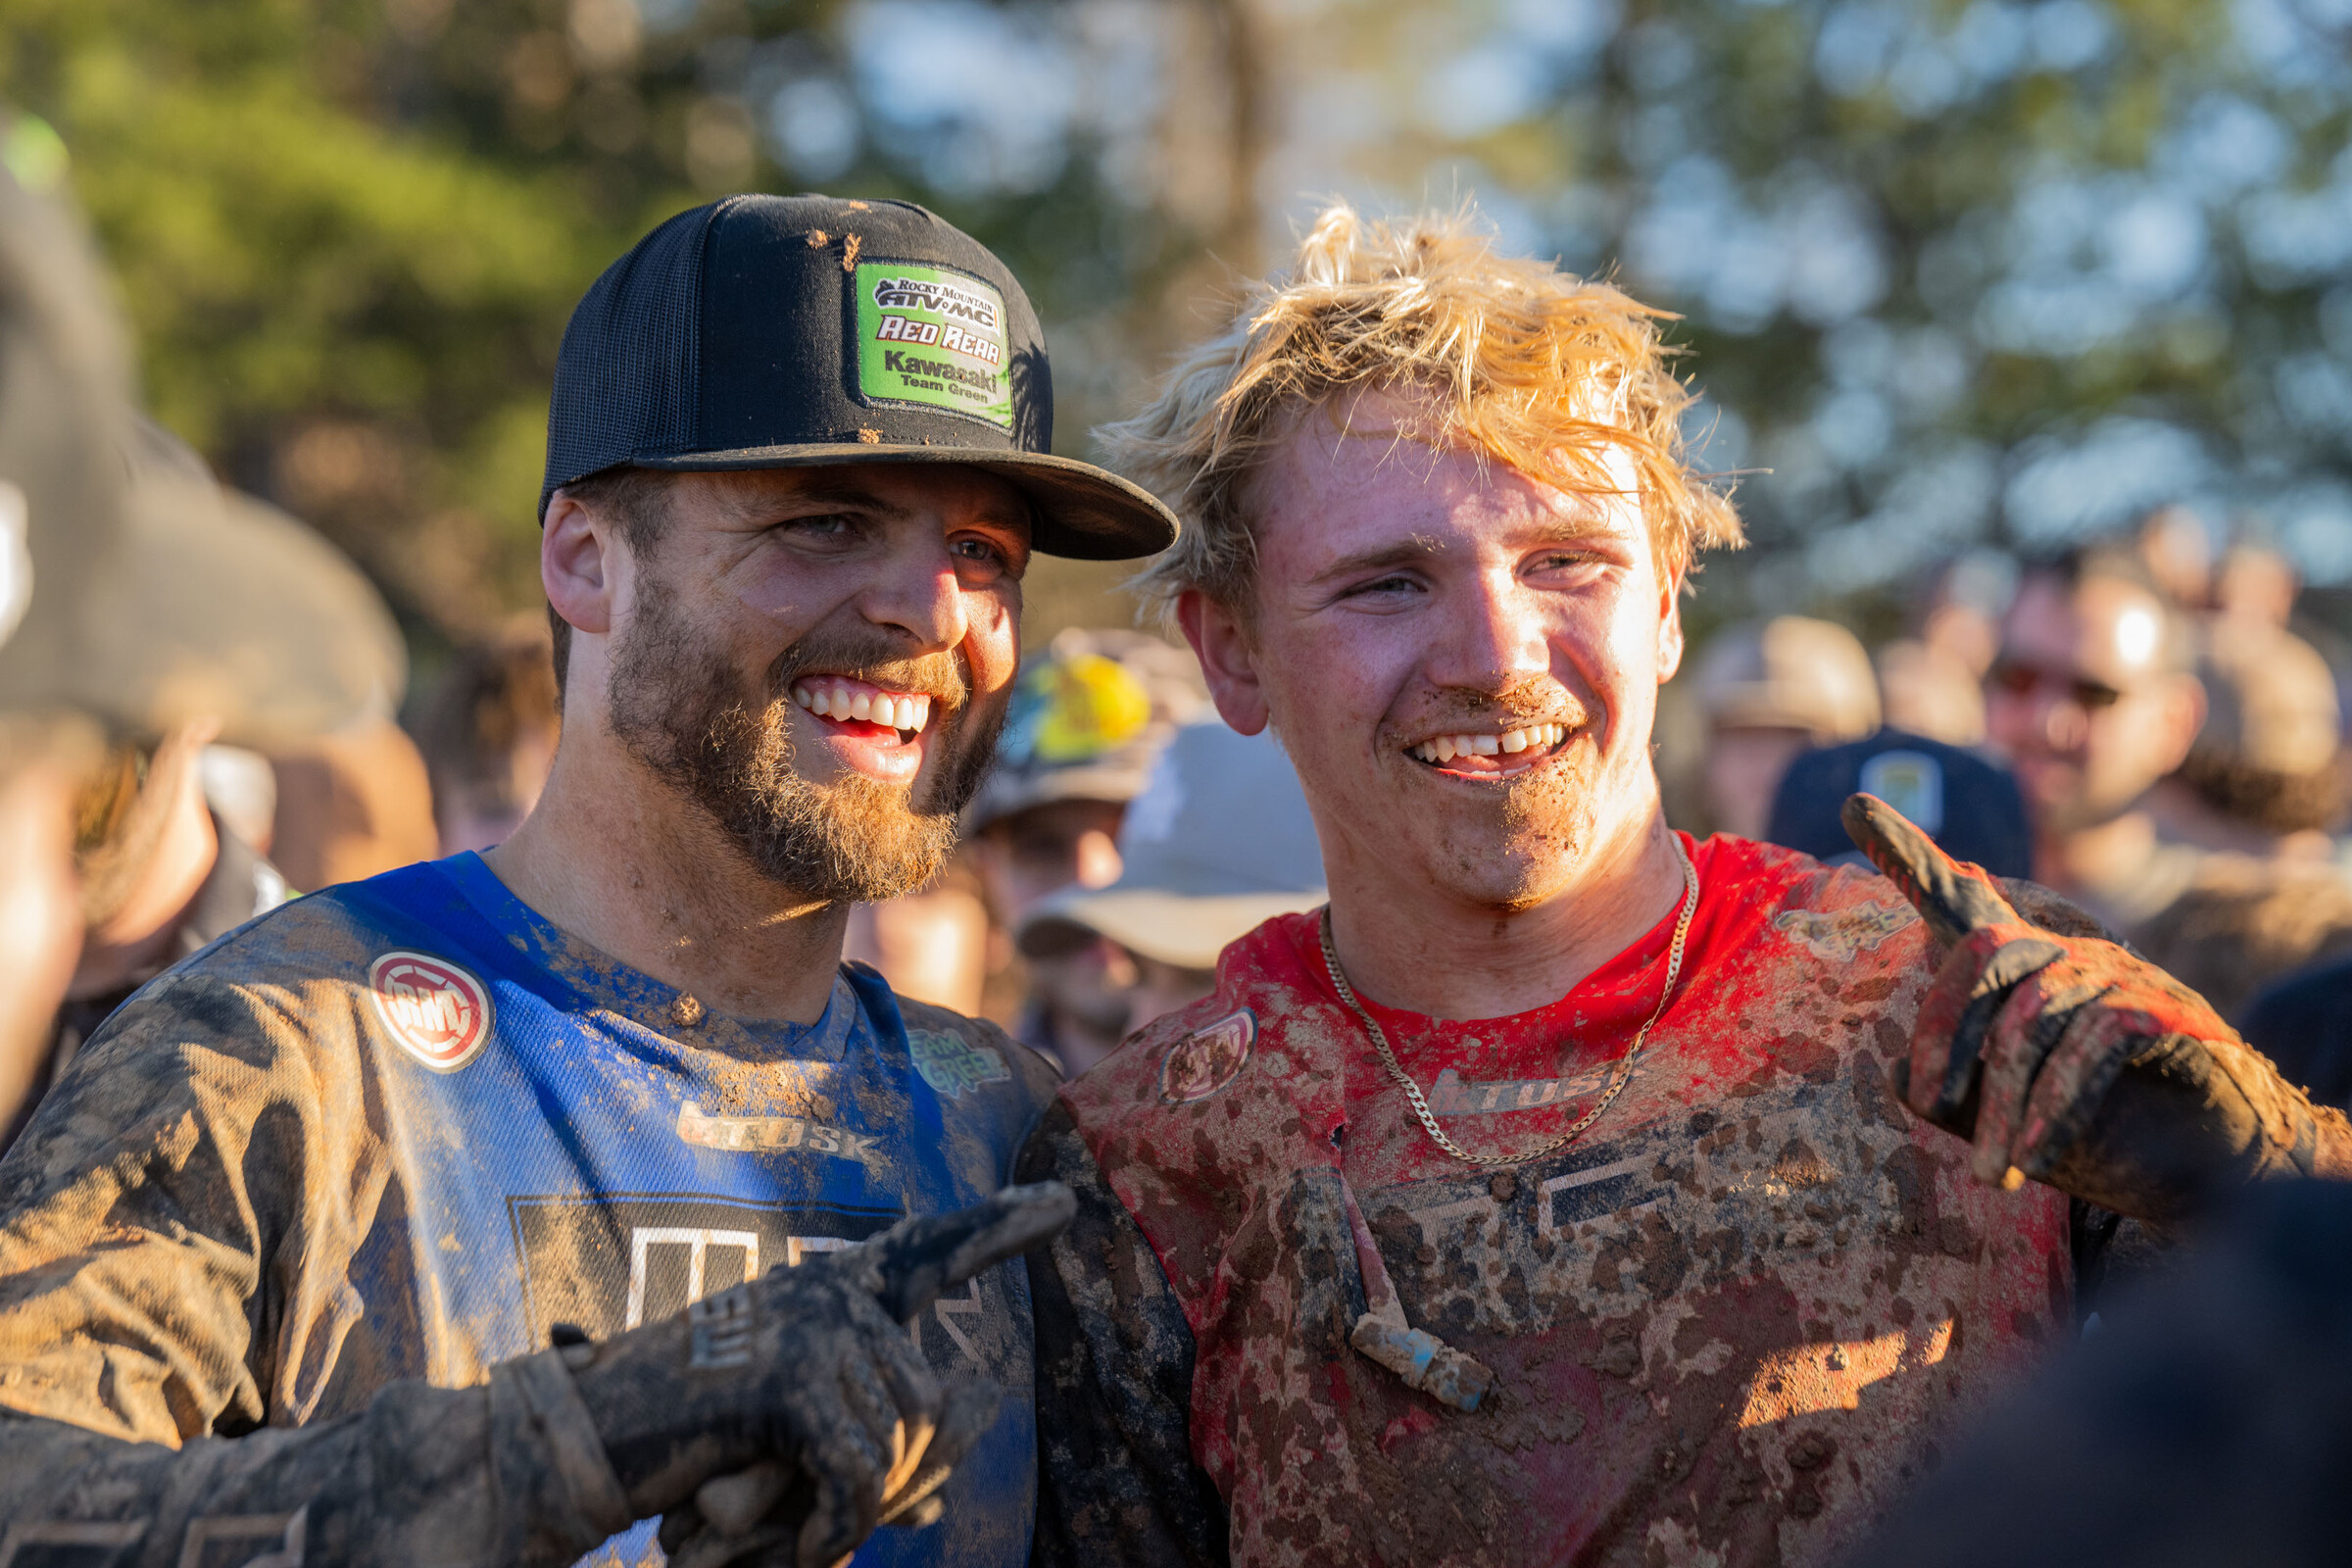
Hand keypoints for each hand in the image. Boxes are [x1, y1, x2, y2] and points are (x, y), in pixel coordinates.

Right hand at [565, 1182, 1074, 1567]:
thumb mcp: (785, 1446)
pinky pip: (858, 1471)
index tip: (1066, 1205)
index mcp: (831, 1293)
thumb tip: (939, 1503)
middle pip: (929, 1405)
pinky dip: (831, 1526)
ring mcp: (812, 1327)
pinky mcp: (788, 1378)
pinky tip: (789, 1545)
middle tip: (818, 1529)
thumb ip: (857, 1448)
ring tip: (784, 1529)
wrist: (581, 1446)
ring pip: (901, 1440)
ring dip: (853, 1509)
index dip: (999, 1230)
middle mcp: (831, 1293)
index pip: (930, 1250)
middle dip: (892, 1485)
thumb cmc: (682, 1443)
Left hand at [1842, 794, 2348, 1226]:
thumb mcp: (2003, 1123)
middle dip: (1945, 1029)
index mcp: (2025, 973)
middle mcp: (2072, 956)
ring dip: (2004, 1103)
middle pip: (1984, 949)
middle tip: (1932, 1102)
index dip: (1907, 854)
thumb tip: (1897, 1073)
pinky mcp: (2170, 1013)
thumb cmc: (2101, 1141)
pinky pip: (2092, 1044)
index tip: (1851, 803)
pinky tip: (2034, 1157)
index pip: (1960, 902)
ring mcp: (2124, 977)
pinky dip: (2053, 1107)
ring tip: (1993, 1172)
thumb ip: (1948, 1096)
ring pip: (2034, 1016)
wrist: (2216, 1178)